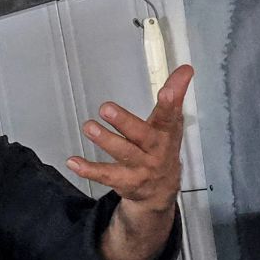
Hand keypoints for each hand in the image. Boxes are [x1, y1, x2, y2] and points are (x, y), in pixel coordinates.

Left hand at [67, 64, 192, 213]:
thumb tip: (186, 68)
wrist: (160, 190)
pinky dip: (88, 169)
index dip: (170, 103)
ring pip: (122, 154)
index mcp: (167, 133)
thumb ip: (175, 95)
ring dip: (105, 140)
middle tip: (106, 108)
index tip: (167, 91)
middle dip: (124, 122)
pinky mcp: (124, 181)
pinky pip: (105, 175)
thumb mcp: (170, 122)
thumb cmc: (162, 149)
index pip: (170, 116)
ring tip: (89, 126)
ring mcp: (140, 168)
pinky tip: (73, 161)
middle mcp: (155, 151)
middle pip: (141, 136)